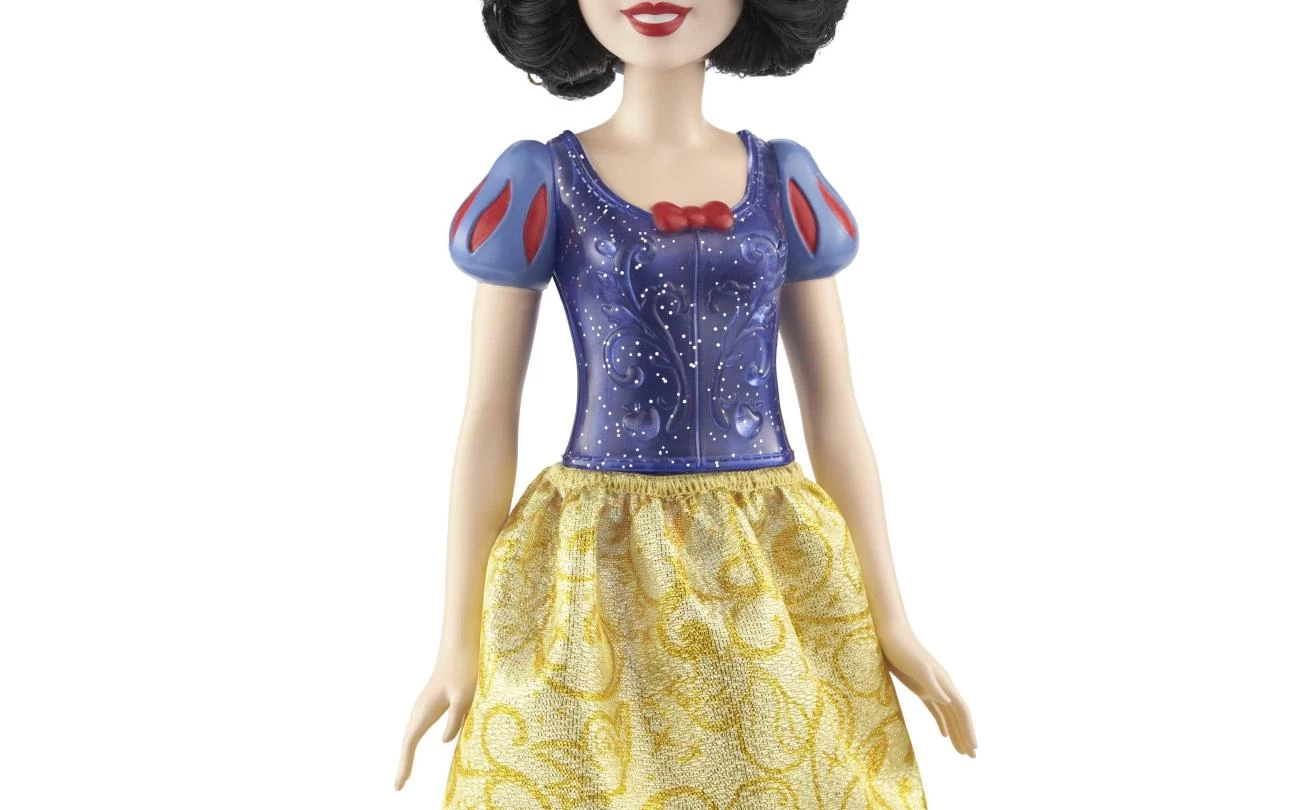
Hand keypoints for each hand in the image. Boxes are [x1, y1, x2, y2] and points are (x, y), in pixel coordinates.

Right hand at [394, 643, 478, 789]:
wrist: (461, 646)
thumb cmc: (465, 670)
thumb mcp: (464, 697)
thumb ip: (455, 719)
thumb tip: (445, 742)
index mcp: (425, 710)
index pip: (410, 744)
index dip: (405, 765)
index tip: (399, 785)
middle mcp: (420, 709)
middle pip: (407, 741)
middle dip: (403, 763)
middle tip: (398, 786)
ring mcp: (424, 705)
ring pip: (411, 733)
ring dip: (407, 753)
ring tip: (404, 774)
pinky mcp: (432, 702)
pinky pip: (418, 727)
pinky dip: (413, 741)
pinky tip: (413, 745)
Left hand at [877, 624, 976, 757]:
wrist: (890, 634)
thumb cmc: (902, 649)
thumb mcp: (917, 667)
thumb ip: (932, 684)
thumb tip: (949, 702)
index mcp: (944, 683)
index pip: (961, 711)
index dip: (969, 730)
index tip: (974, 748)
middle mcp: (942, 687)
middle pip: (958, 716)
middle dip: (966, 736)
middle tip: (972, 758)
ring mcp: (932, 687)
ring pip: (948, 715)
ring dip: (956, 733)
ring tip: (961, 751)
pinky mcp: (919, 688)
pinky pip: (936, 710)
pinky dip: (942, 723)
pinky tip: (944, 735)